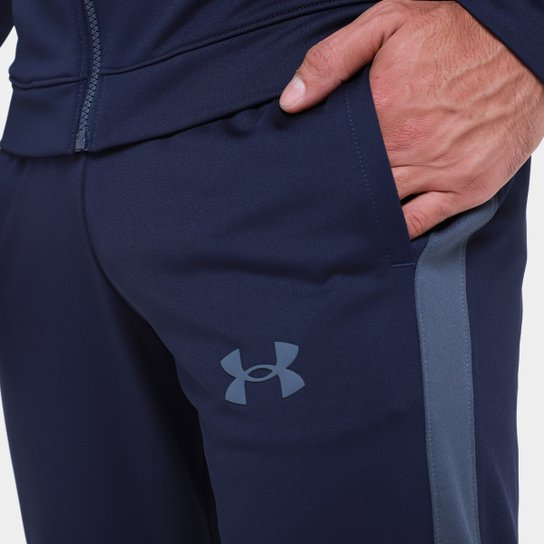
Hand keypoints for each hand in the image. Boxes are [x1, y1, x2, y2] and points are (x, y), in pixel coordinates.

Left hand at [279, 0, 543, 238]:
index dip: (320, 163)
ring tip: (343, 215)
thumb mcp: (387, 22)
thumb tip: (291, 101)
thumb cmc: (458, 29)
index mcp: (384, 111)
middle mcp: (408, 147)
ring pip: (384, 206)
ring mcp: (440, 172)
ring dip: (363, 210)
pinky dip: (398, 229)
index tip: (310, 169)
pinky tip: (380, 228)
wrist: (527, 41)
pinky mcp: (467, 187)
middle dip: (339, 189)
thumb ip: (332, 60)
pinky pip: (421, 222)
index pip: (336, 153)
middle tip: (321, 196)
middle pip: (357, 183)